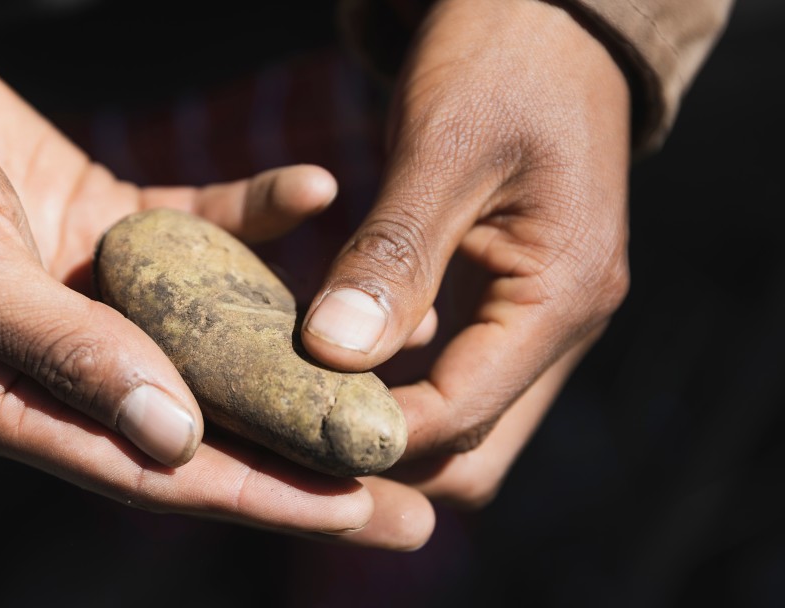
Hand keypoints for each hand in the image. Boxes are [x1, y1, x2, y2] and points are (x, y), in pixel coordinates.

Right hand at [0, 55, 431, 546]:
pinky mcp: (111, 231)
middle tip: (414, 483)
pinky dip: (251, 219)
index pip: (161, 473)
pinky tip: (313, 191)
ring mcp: (96, 299)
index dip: (267, 497)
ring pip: (218, 335)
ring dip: (302, 344)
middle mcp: (68, 364)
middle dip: (309, 455)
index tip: (363, 514)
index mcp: (17, 405)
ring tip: (403, 354)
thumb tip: (175, 439)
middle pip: (209, 423)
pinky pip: (196, 235)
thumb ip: (64, 354)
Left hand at [303, 0, 630, 506]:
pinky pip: (455, 372)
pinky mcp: (511, 299)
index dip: (374, 436)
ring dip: (388, 425)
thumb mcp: (442, 149)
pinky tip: (334, 360)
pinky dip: (398, 384)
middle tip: (290, 431)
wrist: (547, 16)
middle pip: (473, 451)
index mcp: (562, 296)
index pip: (462, 416)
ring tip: (300, 405)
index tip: (286, 428)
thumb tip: (333, 354)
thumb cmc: (500, 61)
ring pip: (464, 420)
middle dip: (385, 454)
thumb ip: (392, 256)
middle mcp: (563, 325)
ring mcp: (540, 317)